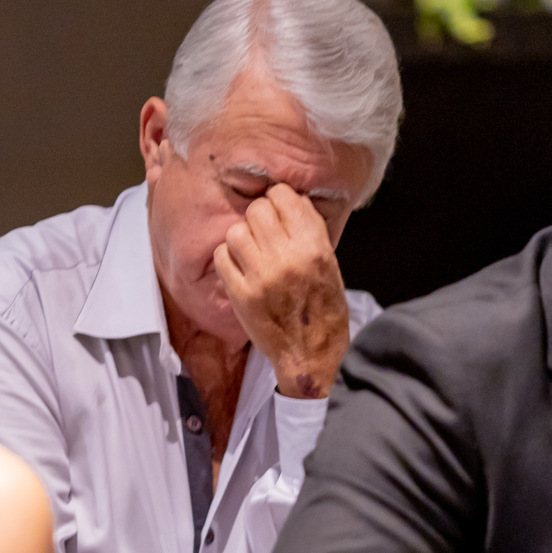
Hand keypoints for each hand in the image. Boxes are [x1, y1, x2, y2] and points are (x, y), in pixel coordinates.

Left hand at [212, 184, 349, 398]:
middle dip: (259, 217)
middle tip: (263, 232)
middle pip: (257, 209)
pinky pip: (222, 257)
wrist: (310, 355)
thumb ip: (309, 232)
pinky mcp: (241, 294)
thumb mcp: (330, 265)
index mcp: (314, 247)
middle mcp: (287, 258)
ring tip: (251, 251)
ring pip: (236, 231)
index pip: (284, 197)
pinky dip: (228, 258)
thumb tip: (287, 200)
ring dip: (242, 237)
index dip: (277, 199)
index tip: (277, 209)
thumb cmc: (324, 310)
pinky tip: (240, 267)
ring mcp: (261, 276)